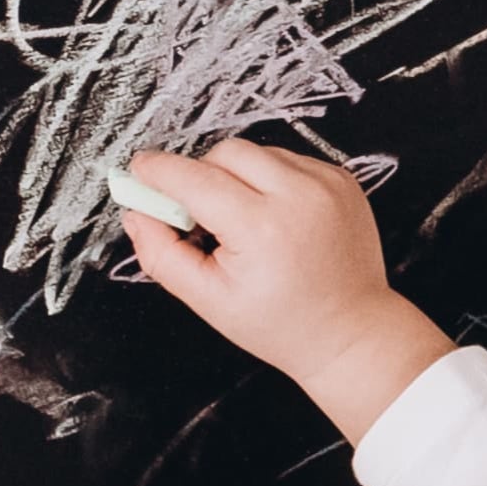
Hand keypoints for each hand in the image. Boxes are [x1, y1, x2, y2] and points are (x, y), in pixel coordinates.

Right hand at [119, 141, 451, 442]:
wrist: (351, 332)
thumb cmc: (281, 324)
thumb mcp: (209, 301)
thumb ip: (162, 255)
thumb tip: (136, 213)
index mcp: (262, 228)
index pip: (195, 180)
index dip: (160, 172)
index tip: (138, 170)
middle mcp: (299, 196)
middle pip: (225, 154)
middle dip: (200, 175)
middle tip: (196, 214)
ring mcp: (326, 183)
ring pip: (257, 153)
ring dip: (236, 177)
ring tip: (241, 223)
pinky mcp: (341, 178)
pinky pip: (288, 161)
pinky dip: (269, 180)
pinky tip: (274, 218)